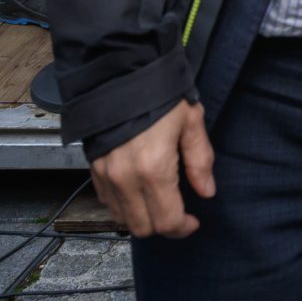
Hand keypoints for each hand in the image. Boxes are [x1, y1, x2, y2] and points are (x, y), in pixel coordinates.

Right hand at [89, 99, 215, 238]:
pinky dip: (124, 206)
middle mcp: (126, 179)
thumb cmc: (159, 92)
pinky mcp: (94, 169)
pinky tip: (138, 192)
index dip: (183, 228)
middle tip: (179, 214)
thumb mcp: (190, 121)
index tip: (193, 221)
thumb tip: (207, 191)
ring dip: (142, 218)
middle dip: (164, 227)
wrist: (119, 72)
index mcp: (154, 169)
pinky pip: (107, 203)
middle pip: (144, 227)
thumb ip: (200, 160)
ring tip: (159, 203)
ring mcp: (106, 175)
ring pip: (123, 219)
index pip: (167, 221)